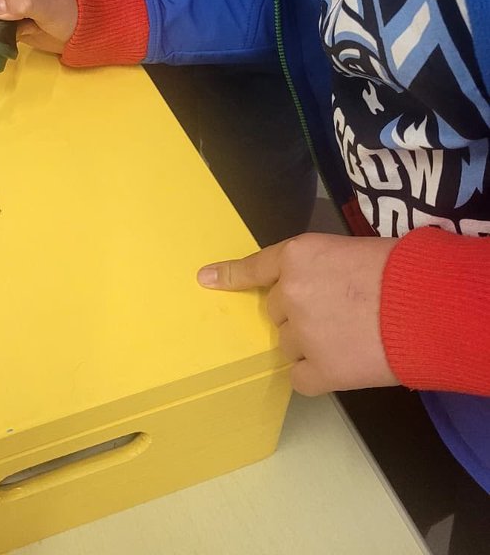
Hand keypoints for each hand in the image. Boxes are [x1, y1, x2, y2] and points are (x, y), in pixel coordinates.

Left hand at [197, 232, 398, 393]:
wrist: (423, 306)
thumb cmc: (395, 270)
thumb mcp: (346, 251)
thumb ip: (316, 268)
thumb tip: (305, 286)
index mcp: (296, 256)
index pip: (255, 268)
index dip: (230, 276)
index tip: (205, 280)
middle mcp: (289, 293)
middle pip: (276, 310)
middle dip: (298, 313)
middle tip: (336, 312)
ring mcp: (301, 334)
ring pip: (286, 343)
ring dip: (308, 343)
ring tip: (348, 336)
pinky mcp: (319, 370)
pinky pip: (299, 378)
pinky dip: (314, 375)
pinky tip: (340, 365)